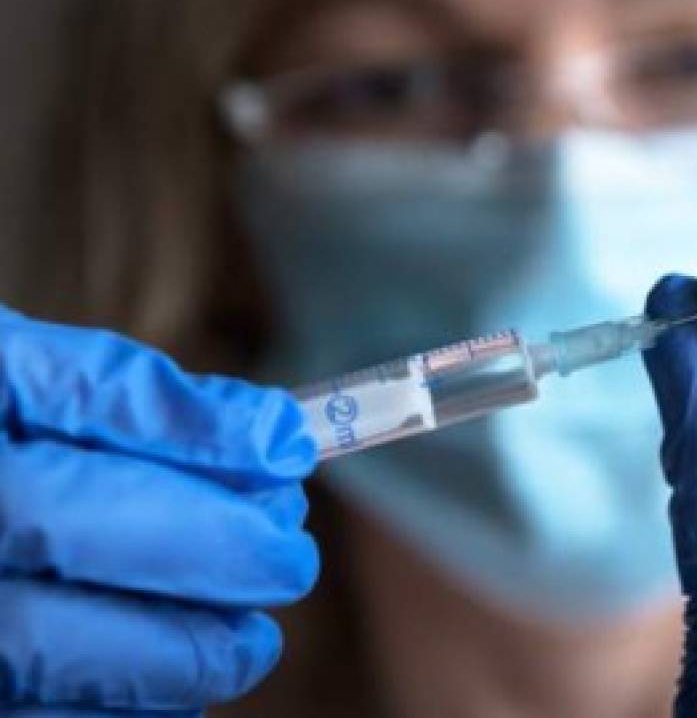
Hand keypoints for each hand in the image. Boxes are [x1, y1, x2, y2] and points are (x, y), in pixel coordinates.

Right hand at [0, 313, 318, 714]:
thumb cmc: (1, 452)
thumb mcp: (25, 390)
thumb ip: (131, 404)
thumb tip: (277, 440)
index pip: (89, 394)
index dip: (201, 429)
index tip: (289, 450)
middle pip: (74, 520)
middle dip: (212, 545)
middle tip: (289, 560)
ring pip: (47, 641)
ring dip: (181, 650)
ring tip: (249, 645)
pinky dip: (121, 713)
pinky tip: (174, 694)